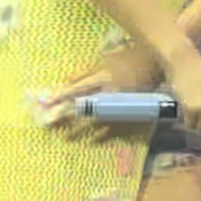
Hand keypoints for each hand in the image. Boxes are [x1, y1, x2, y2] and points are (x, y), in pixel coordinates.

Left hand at [36, 44, 162, 138]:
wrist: (155, 66)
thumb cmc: (127, 60)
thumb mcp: (104, 61)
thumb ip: (85, 73)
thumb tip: (65, 81)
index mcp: (103, 77)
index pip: (76, 88)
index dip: (60, 95)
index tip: (44, 102)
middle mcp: (109, 93)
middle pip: (82, 106)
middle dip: (63, 114)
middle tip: (46, 122)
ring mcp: (119, 105)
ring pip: (94, 120)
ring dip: (78, 128)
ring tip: (63, 135)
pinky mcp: (128, 115)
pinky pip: (112, 128)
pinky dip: (99, 134)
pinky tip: (89, 140)